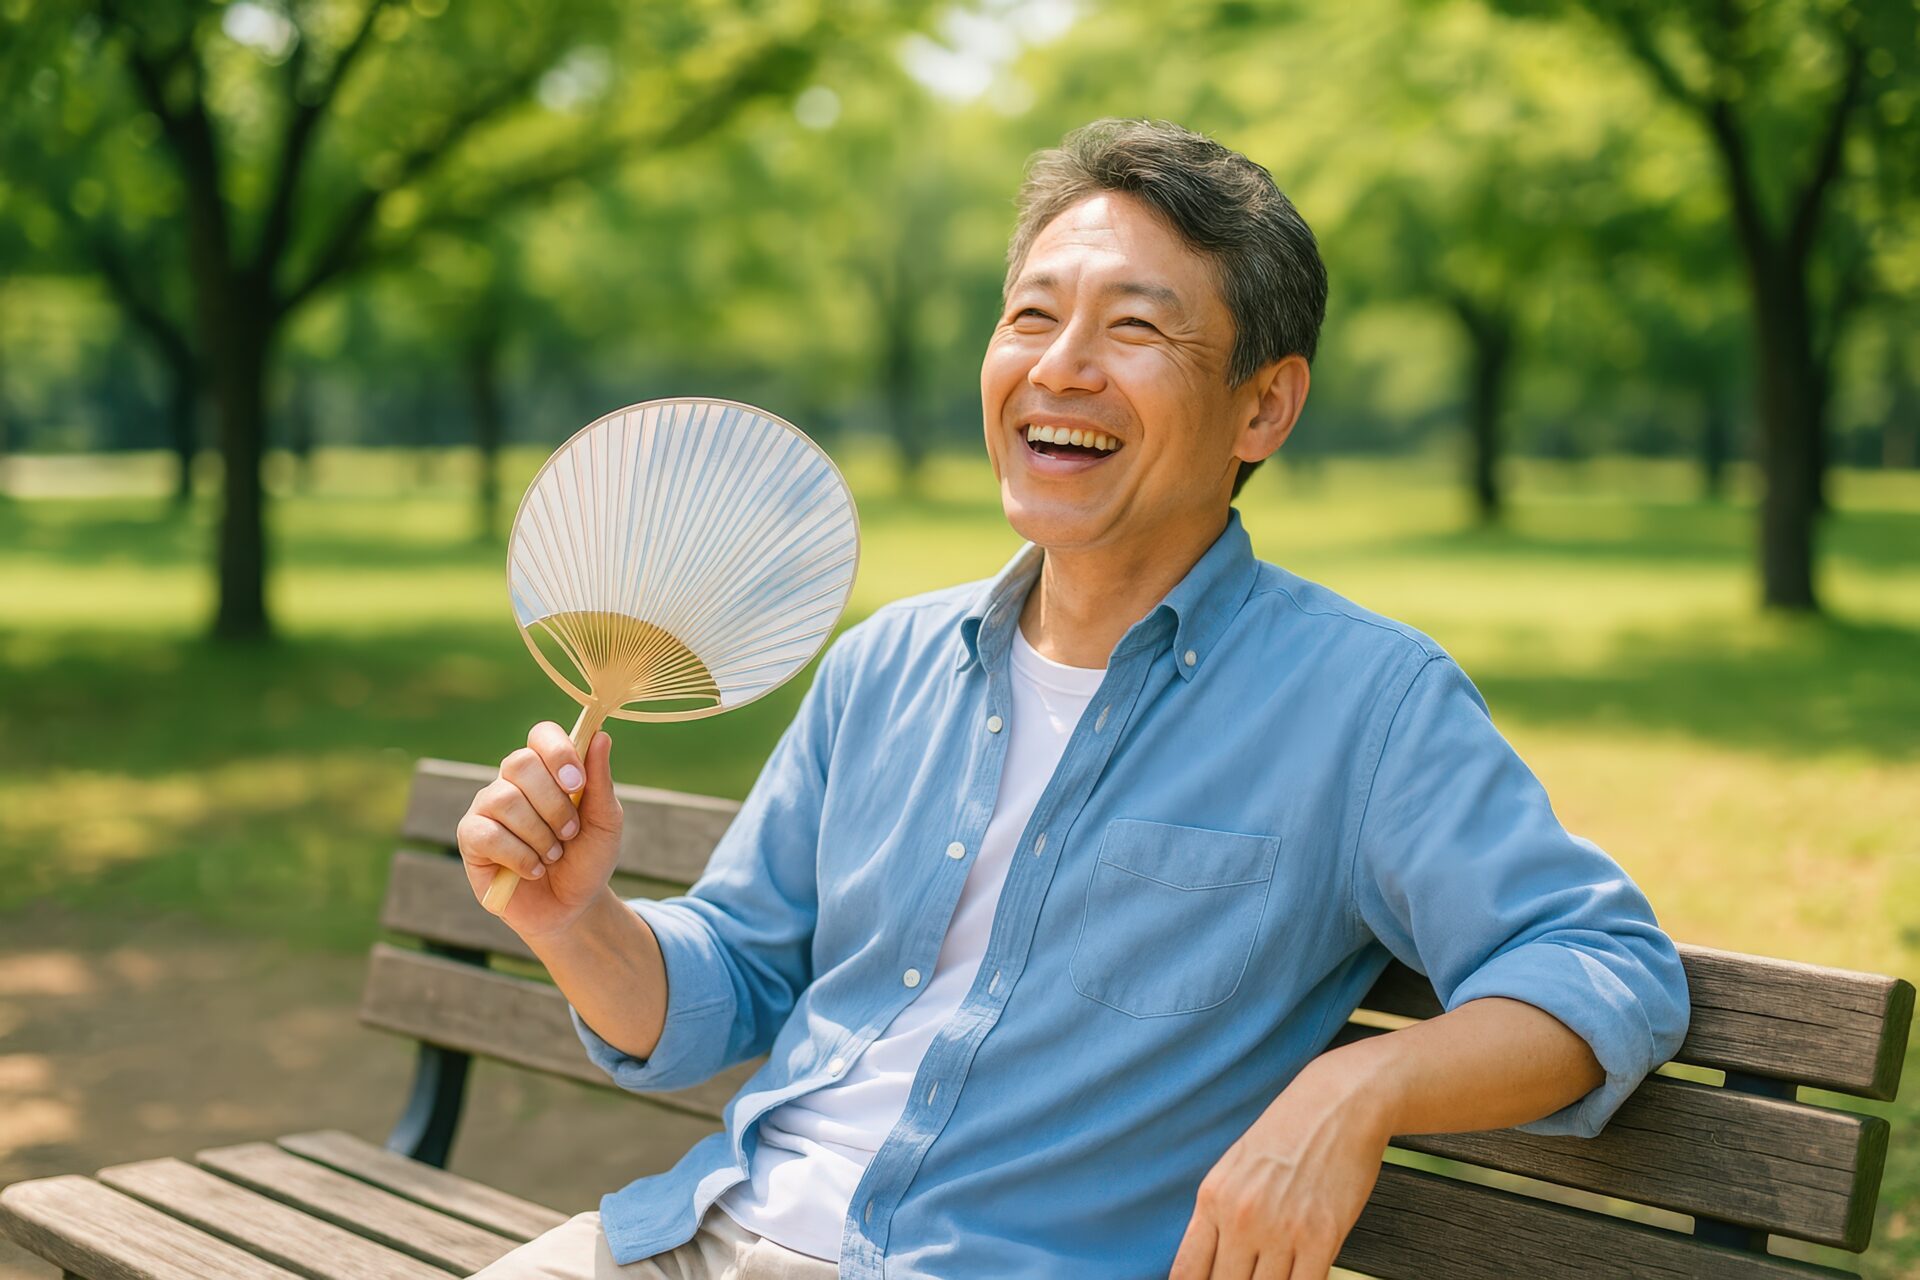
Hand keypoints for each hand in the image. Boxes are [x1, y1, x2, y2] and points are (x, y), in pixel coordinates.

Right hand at [456, 721, 623, 938]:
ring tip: (553, 856)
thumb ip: (601, 781)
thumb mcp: (605, 822)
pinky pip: (488, 833)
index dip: (558, 752)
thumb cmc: (587, 860)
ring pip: (505, 799)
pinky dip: (519, 855)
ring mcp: (488, 808)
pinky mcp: (471, 839)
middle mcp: (512, 782)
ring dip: (540, 834)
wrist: (572, 908)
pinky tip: (534, 869)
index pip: (541, 735)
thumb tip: (600, 735)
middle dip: (553, 803)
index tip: (578, 783)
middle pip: (520, 762)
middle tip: (570, 832)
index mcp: (547, 770)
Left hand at [1169, 1054, 1391, 1279]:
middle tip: (1249, 1276)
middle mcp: (1241, 1217)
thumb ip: (1218, 1215)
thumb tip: (1207, 1265)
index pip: (1187, 1272)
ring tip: (1275, 1273)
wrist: (1339, 1102)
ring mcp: (1282, 1230)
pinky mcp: (1322, 1237)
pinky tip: (1299, 1276)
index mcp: (1213, 1198)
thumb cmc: (1288, 1131)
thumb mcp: (1235, 1167)